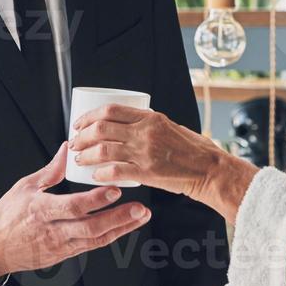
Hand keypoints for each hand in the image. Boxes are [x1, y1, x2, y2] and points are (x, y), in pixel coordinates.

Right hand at [0, 143, 150, 278]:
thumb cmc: (8, 214)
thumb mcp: (25, 186)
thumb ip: (51, 170)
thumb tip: (68, 148)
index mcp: (41, 210)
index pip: (73, 206)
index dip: (96, 200)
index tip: (115, 190)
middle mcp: (53, 230)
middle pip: (91, 227)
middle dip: (118, 218)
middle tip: (140, 208)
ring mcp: (60, 246)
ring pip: (96, 239)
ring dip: (121, 228)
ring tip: (141, 216)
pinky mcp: (64, 254)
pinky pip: (92, 246)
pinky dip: (111, 235)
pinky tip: (126, 226)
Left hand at [66, 105, 216, 196]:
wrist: (210, 170)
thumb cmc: (195, 150)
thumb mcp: (172, 126)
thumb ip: (150, 126)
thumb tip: (129, 126)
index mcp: (151, 118)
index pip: (111, 110)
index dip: (89, 116)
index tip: (79, 123)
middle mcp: (145, 132)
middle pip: (101, 129)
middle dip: (82, 135)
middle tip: (75, 142)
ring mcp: (145, 153)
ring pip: (103, 150)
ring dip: (85, 155)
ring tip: (79, 159)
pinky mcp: (147, 173)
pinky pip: (115, 171)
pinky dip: (100, 173)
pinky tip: (94, 175)